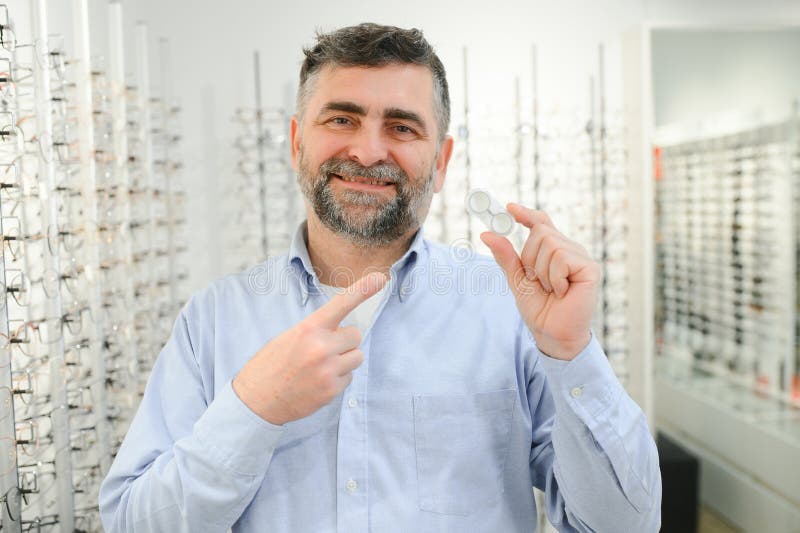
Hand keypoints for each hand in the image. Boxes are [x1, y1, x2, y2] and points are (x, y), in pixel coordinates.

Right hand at [233, 271, 387, 424]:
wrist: (257, 400)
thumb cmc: (273, 364)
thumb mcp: (290, 337)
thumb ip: (317, 330)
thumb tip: (343, 331)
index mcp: (309, 329)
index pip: (341, 304)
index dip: (363, 289)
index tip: (381, 278)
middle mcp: (321, 347)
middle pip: (355, 335)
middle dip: (343, 341)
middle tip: (322, 350)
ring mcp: (328, 370)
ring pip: (356, 357)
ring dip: (344, 360)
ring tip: (320, 367)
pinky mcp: (332, 390)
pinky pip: (349, 377)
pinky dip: (337, 379)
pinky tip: (317, 382)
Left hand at [481, 203, 599, 360]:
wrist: (552, 334)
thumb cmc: (540, 309)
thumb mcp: (517, 280)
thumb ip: (506, 257)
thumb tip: (487, 234)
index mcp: (553, 250)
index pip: (541, 223)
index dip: (526, 214)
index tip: (509, 208)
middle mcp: (569, 249)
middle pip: (540, 231)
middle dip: (530, 258)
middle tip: (538, 282)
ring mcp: (582, 257)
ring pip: (550, 244)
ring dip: (542, 272)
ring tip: (552, 289)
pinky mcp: (590, 268)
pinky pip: (561, 258)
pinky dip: (554, 278)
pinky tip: (562, 292)